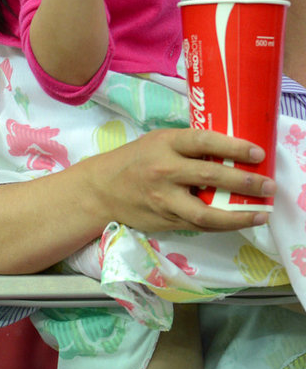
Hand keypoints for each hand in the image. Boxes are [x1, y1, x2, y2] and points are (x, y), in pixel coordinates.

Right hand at [83, 128, 274, 232]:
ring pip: (205, 213)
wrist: (99, 191)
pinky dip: (221, 225)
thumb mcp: (158, 142)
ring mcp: (163, 200)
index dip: (234, 147)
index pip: (205, 142)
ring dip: (237, 216)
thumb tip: (229, 152)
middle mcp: (164, 172)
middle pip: (210, 177)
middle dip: (245, 182)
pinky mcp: (163, 220)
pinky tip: (237, 221)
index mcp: (165, 145)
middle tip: (268, 186)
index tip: (258, 154)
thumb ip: (188, 146)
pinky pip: (197, 225)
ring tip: (260, 214)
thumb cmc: (133, 161)